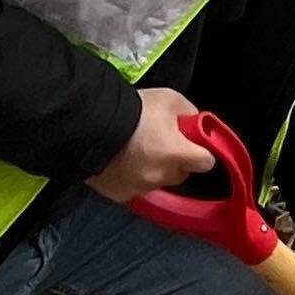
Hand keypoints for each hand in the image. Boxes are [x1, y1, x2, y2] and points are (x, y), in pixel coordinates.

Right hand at [89, 90, 218, 204]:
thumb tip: (194, 124)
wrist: (89, 124)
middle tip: (159, 142)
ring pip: (157, 181)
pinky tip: (121, 161)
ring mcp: (140, 188)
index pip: (206, 162)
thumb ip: (188, 113)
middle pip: (181, 173)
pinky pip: (135, 187)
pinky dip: (132, 177)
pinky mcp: (121, 194)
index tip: (193, 144)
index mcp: (177, 153)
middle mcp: (161, 175)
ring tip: (136, 150)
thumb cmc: (131, 110)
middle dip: (175, 160)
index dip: (201, 151)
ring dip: (153, 170)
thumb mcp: (168, 99)